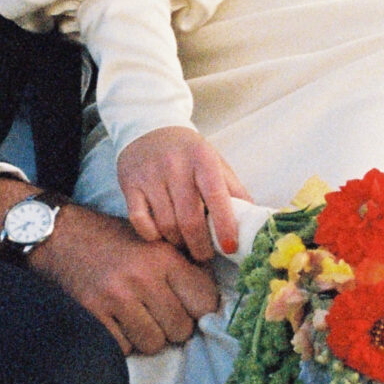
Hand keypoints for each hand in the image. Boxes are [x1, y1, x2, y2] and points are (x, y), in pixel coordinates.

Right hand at [33, 198, 219, 354]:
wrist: (61, 236)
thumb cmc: (114, 239)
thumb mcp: (155, 239)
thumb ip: (186, 263)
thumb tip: (217, 295)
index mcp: (163, 257)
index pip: (205, 302)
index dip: (200, 308)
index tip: (191, 306)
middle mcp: (142, 278)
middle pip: (181, 329)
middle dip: (174, 325)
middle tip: (160, 311)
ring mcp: (115, 298)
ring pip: (154, 344)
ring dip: (149, 335)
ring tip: (139, 316)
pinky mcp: (92, 314)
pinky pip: (125, 348)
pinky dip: (123, 340)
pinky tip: (118, 320)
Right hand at [117, 127, 252, 261]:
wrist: (149, 128)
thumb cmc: (189, 152)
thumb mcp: (215, 163)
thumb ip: (234, 190)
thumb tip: (254, 221)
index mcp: (202, 159)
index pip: (216, 195)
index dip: (225, 225)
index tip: (230, 248)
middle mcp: (175, 165)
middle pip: (189, 218)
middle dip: (199, 245)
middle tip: (204, 256)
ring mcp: (150, 175)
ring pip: (166, 223)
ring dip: (177, 242)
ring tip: (184, 246)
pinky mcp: (130, 184)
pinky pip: (140, 220)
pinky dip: (151, 235)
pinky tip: (160, 236)